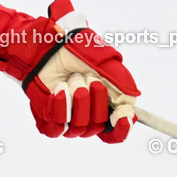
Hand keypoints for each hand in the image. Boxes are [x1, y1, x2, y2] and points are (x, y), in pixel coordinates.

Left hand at [0, 0, 140, 141]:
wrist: (47, 43)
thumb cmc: (77, 51)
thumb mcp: (107, 64)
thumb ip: (122, 88)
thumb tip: (130, 111)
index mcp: (104, 106)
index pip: (115, 133)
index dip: (121, 129)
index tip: (121, 117)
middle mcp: (86, 115)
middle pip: (98, 127)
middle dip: (95, 100)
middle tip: (87, 77)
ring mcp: (66, 117)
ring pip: (78, 128)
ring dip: (76, 100)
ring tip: (69, 79)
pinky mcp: (47, 116)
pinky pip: (56, 129)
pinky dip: (60, 108)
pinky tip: (58, 90)